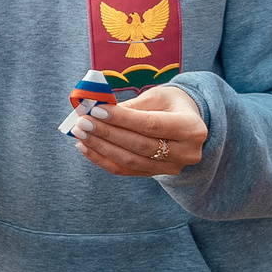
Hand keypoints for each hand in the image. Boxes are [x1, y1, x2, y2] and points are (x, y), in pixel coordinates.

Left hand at [73, 84, 205, 176]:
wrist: (188, 121)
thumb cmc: (170, 103)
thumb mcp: (157, 96)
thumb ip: (130, 106)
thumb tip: (96, 110)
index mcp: (191, 128)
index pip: (150, 125)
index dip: (121, 119)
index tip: (96, 111)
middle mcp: (186, 152)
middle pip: (139, 145)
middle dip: (107, 133)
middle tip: (82, 122)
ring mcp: (172, 167)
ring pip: (130, 161)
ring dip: (100, 147)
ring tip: (80, 133)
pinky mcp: (157, 174)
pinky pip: (126, 170)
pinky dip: (103, 159)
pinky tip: (85, 147)